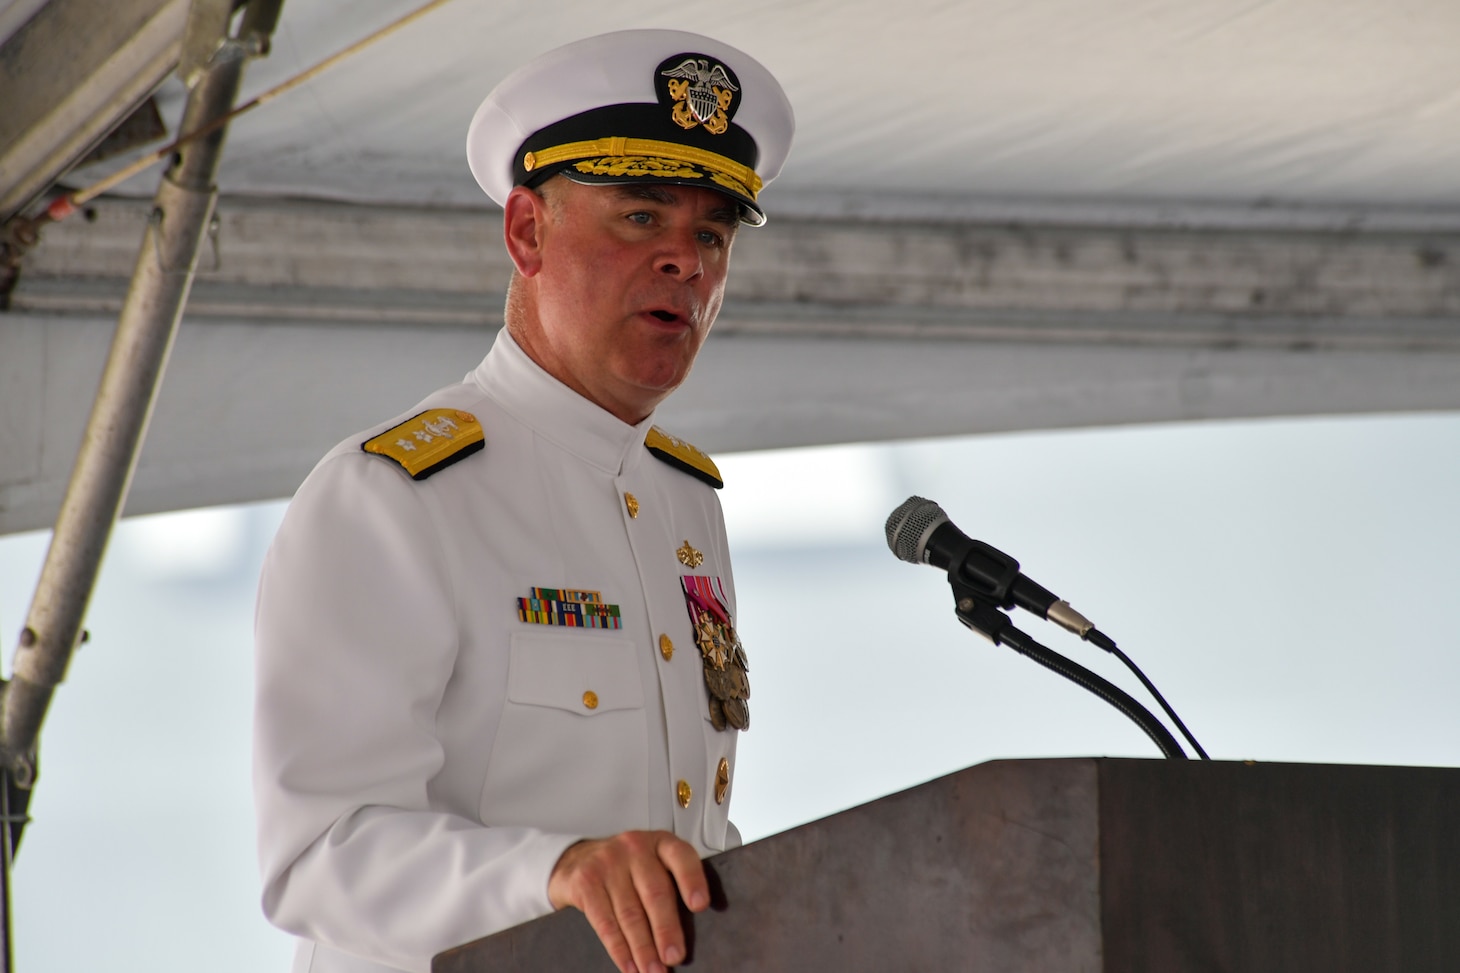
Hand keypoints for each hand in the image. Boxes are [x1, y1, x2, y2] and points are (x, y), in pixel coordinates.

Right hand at [547, 830, 709, 972]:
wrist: (578, 859)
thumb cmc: (627, 868)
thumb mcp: (652, 863)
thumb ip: (671, 884)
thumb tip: (690, 932)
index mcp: (660, 842)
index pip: (681, 856)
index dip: (692, 880)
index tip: (700, 905)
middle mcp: (635, 847)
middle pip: (654, 892)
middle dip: (666, 930)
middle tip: (674, 957)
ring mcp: (607, 863)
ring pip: (630, 913)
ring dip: (643, 949)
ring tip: (654, 970)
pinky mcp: (585, 882)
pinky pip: (604, 922)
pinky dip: (619, 949)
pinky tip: (629, 966)